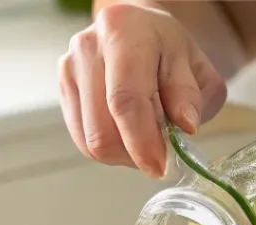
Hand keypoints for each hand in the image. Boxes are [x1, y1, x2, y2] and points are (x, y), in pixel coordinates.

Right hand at [58, 4, 226, 177]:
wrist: (134, 29)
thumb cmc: (164, 46)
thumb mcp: (193, 62)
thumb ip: (191, 95)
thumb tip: (185, 127)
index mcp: (123, 31)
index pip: (125, 100)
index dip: (142, 141)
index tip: (159, 166)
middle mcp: (87, 48)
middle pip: (102, 131)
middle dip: (133, 154)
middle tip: (157, 154)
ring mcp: (69, 71)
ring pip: (90, 142)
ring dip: (121, 154)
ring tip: (142, 139)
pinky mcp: (62, 91)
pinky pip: (82, 140)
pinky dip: (108, 148)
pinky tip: (125, 134)